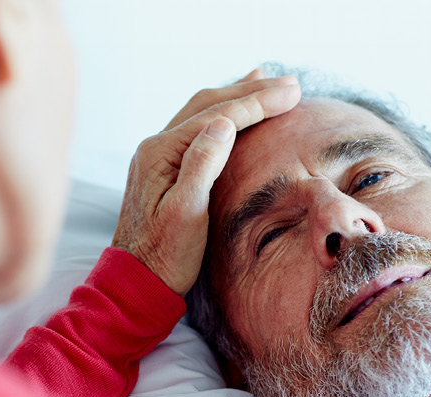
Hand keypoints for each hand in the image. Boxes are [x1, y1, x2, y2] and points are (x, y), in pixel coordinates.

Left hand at [112, 68, 300, 296]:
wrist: (137, 283)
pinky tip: (235, 116)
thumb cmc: (164, 256)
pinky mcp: (166, 170)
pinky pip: (198, 130)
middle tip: (291, 83)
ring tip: (265, 79)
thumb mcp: (187, 213)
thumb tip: (224, 123)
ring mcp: (159, 157)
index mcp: (161, 153)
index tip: (293, 92)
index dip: (258, 102)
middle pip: (210, 105)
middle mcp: (156, 147)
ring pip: (203, 113)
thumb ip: (202, 165)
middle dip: (251, 91)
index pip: (218, 116)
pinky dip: (223, 116)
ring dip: (236, 96)